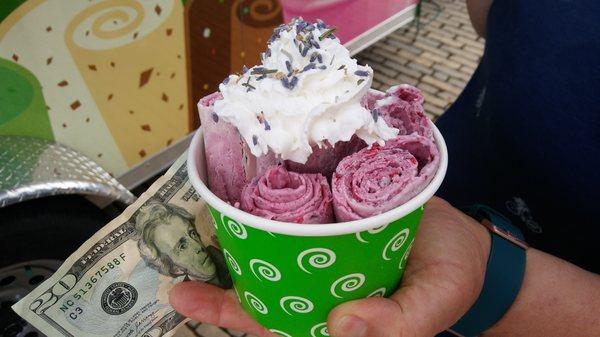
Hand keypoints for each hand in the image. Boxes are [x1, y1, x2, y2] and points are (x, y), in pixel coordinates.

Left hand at [169, 197, 490, 336]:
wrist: (472, 243)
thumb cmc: (453, 278)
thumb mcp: (433, 305)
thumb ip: (396, 326)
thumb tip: (340, 328)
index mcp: (337, 317)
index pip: (276, 324)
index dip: (233, 312)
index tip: (184, 295)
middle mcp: (325, 288)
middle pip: (266, 290)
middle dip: (221, 284)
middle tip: (176, 266)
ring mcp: (330, 255)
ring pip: (278, 255)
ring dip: (242, 242)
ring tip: (199, 223)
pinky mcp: (339, 225)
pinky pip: (300, 223)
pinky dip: (276, 211)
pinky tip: (250, 195)